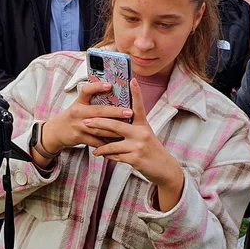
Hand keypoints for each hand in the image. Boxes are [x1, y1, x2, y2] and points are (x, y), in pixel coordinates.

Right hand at [42, 80, 134, 152]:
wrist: (55, 132)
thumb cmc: (72, 116)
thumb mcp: (78, 105)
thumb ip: (92, 100)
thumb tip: (112, 92)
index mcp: (79, 102)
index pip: (86, 91)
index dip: (97, 87)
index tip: (110, 85)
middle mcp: (78, 113)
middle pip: (99, 111)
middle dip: (115, 112)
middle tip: (129, 112)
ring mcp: (79, 126)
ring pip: (100, 128)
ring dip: (115, 129)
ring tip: (128, 128)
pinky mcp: (80, 138)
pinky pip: (96, 141)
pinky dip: (107, 143)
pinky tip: (117, 142)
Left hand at [83, 79, 184, 209]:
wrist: (163, 168)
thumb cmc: (151, 150)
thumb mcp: (145, 135)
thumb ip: (132, 127)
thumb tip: (114, 121)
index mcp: (143, 125)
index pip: (138, 106)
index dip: (136, 92)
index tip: (132, 80)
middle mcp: (141, 133)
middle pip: (116, 125)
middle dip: (98, 123)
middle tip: (85, 121)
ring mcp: (138, 146)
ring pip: (112, 144)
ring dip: (101, 146)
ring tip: (93, 147)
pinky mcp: (135, 158)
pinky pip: (116, 156)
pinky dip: (108, 156)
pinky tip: (102, 155)